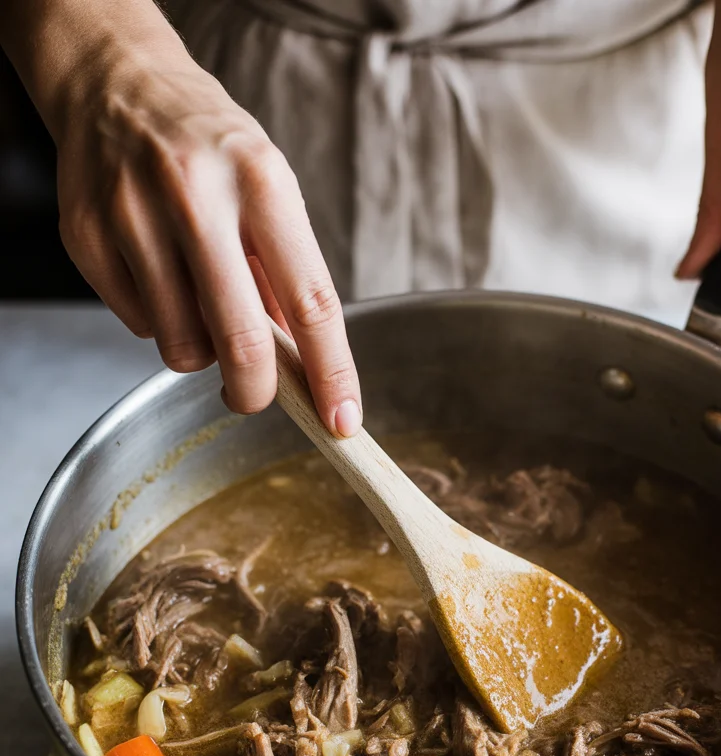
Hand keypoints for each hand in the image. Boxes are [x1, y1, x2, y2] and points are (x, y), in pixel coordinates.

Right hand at [9, 0, 360, 431]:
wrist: (117, 81)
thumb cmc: (211, 148)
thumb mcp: (270, 190)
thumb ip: (286, 275)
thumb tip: (303, 363)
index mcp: (263, 183)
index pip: (312, 301)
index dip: (331, 372)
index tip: (342, 420)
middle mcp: (197, 196)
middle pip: (239, 340)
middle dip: (254, 391)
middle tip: (254, 396)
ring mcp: (134, 216)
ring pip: (180, 346)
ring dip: (199, 349)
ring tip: (199, 301)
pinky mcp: (88, 236)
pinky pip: (137, 325)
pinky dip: (157, 321)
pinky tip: (157, 274)